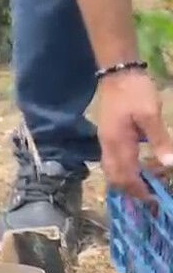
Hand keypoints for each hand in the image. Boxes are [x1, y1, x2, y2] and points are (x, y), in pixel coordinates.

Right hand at [97, 69, 172, 199]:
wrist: (117, 71)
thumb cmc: (134, 92)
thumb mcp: (150, 114)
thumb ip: (159, 140)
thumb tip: (170, 164)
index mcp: (117, 142)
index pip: (126, 174)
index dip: (139, 189)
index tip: (154, 200)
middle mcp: (108, 144)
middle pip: (114, 175)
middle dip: (130, 189)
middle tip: (149, 197)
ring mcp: (106, 139)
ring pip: (111, 168)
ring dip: (126, 180)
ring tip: (145, 185)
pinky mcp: (109, 133)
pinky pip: (113, 159)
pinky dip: (124, 169)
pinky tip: (139, 166)